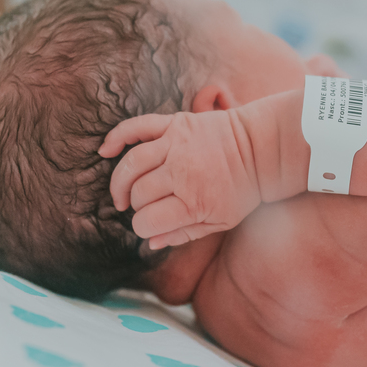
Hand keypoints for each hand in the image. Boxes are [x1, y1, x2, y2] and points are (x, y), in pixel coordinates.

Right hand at [99, 111, 261, 249]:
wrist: (261, 148)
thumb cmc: (242, 189)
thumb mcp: (220, 221)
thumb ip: (184, 234)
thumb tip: (151, 242)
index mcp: (194, 201)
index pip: (147, 220)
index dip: (142, 228)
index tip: (148, 227)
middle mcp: (182, 172)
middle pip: (138, 194)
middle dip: (135, 206)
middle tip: (143, 209)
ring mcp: (176, 144)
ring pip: (131, 165)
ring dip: (120, 182)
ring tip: (123, 195)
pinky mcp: (174, 123)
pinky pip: (136, 127)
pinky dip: (116, 137)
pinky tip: (105, 151)